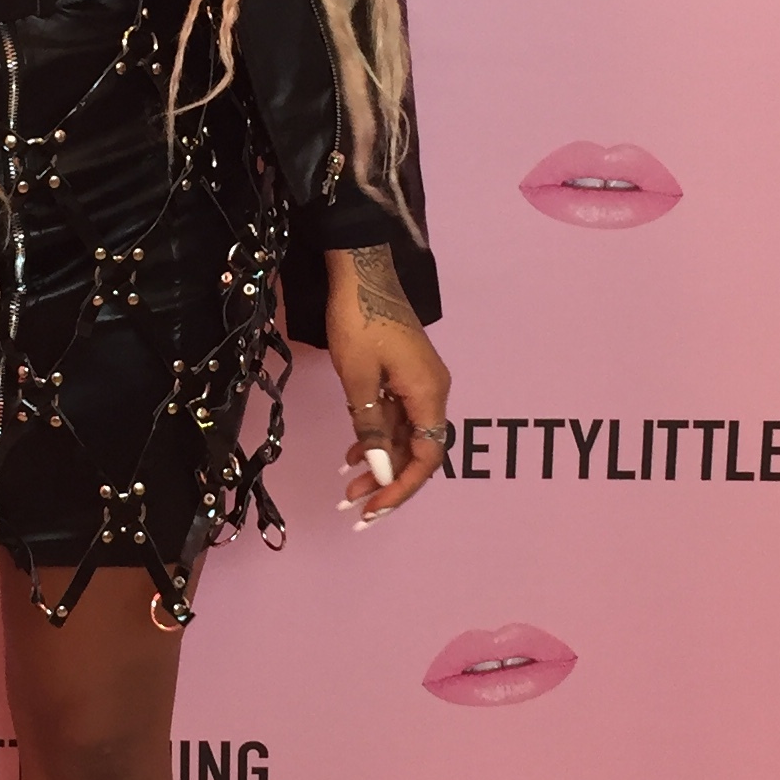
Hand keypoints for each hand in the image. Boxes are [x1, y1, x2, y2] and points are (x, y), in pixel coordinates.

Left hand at [324, 245, 451, 526]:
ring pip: (405, 436)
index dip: (402, 488)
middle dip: (387, 482)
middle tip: (354, 508)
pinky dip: (376, 438)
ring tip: (347, 489)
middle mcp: (432, 391)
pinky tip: (352, 455)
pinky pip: (396, 417)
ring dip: (379, 463)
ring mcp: (418, 382)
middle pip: (418, 451)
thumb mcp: (359, 380)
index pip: (427, 456)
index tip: (374, 510)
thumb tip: (383, 473)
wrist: (359, 269)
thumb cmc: (359, 320)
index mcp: (430, 393)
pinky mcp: (403, 374)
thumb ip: (373, 428)